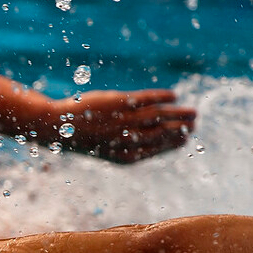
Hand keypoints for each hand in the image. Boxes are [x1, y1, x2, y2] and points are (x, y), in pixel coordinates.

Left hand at [48, 90, 195, 163]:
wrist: (57, 126)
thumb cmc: (83, 137)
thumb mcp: (107, 147)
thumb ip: (129, 145)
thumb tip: (152, 139)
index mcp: (123, 156)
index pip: (155, 150)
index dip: (172, 144)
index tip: (186, 139)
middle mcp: (125, 139)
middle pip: (160, 133)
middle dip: (179, 128)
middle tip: (195, 123)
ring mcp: (122, 120)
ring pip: (157, 117)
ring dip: (177, 113)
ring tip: (192, 111)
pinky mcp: (118, 102)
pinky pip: (146, 99)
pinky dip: (161, 97)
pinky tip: (173, 95)